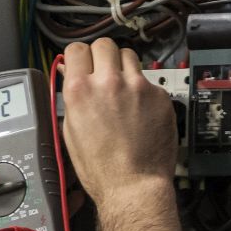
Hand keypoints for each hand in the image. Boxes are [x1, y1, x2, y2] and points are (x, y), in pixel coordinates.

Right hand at [60, 38, 175, 209]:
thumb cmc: (100, 167)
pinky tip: (139, 110)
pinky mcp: (160, 96)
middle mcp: (108, 83)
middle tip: (103, 71)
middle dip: (101, 56)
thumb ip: (71, 97)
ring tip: (122, 88)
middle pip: (104, 44)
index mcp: (80, 90)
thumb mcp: (70, 130)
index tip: (82, 63)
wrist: (133, 185)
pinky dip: (142, 90)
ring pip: (129, 55)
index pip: (77, 49)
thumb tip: (70, 75)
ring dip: (123, 67)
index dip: (78, 57)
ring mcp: (137, 87)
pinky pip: (148, 80)